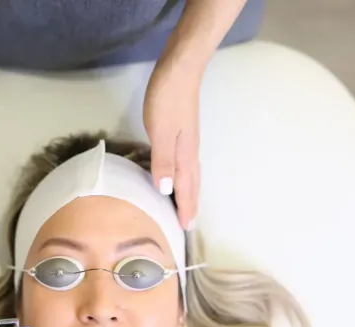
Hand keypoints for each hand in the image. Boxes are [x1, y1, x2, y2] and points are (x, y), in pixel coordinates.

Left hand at [143, 60, 202, 230]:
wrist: (180, 70)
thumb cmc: (167, 99)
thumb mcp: (161, 131)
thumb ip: (163, 161)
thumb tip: (167, 190)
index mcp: (185, 155)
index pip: (186, 189)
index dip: (185, 208)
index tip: (185, 229)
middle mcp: (190, 152)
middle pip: (193, 184)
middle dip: (191, 204)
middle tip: (190, 224)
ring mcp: (189, 142)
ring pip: (192, 174)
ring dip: (190, 192)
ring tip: (186, 206)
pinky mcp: (184, 132)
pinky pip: (187, 164)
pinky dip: (186, 177)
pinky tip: (179, 176)